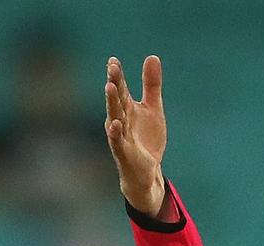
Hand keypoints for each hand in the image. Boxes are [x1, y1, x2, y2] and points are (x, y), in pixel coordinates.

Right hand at [104, 55, 167, 215]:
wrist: (148, 171)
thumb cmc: (146, 138)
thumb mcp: (153, 108)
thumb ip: (151, 84)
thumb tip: (152, 57)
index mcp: (127, 108)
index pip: (122, 88)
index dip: (118, 75)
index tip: (113, 60)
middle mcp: (121, 120)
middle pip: (117, 99)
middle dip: (115, 83)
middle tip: (112, 67)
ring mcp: (121, 136)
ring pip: (115, 117)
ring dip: (112, 103)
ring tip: (110, 87)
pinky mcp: (124, 152)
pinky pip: (118, 141)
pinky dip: (115, 133)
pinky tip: (114, 123)